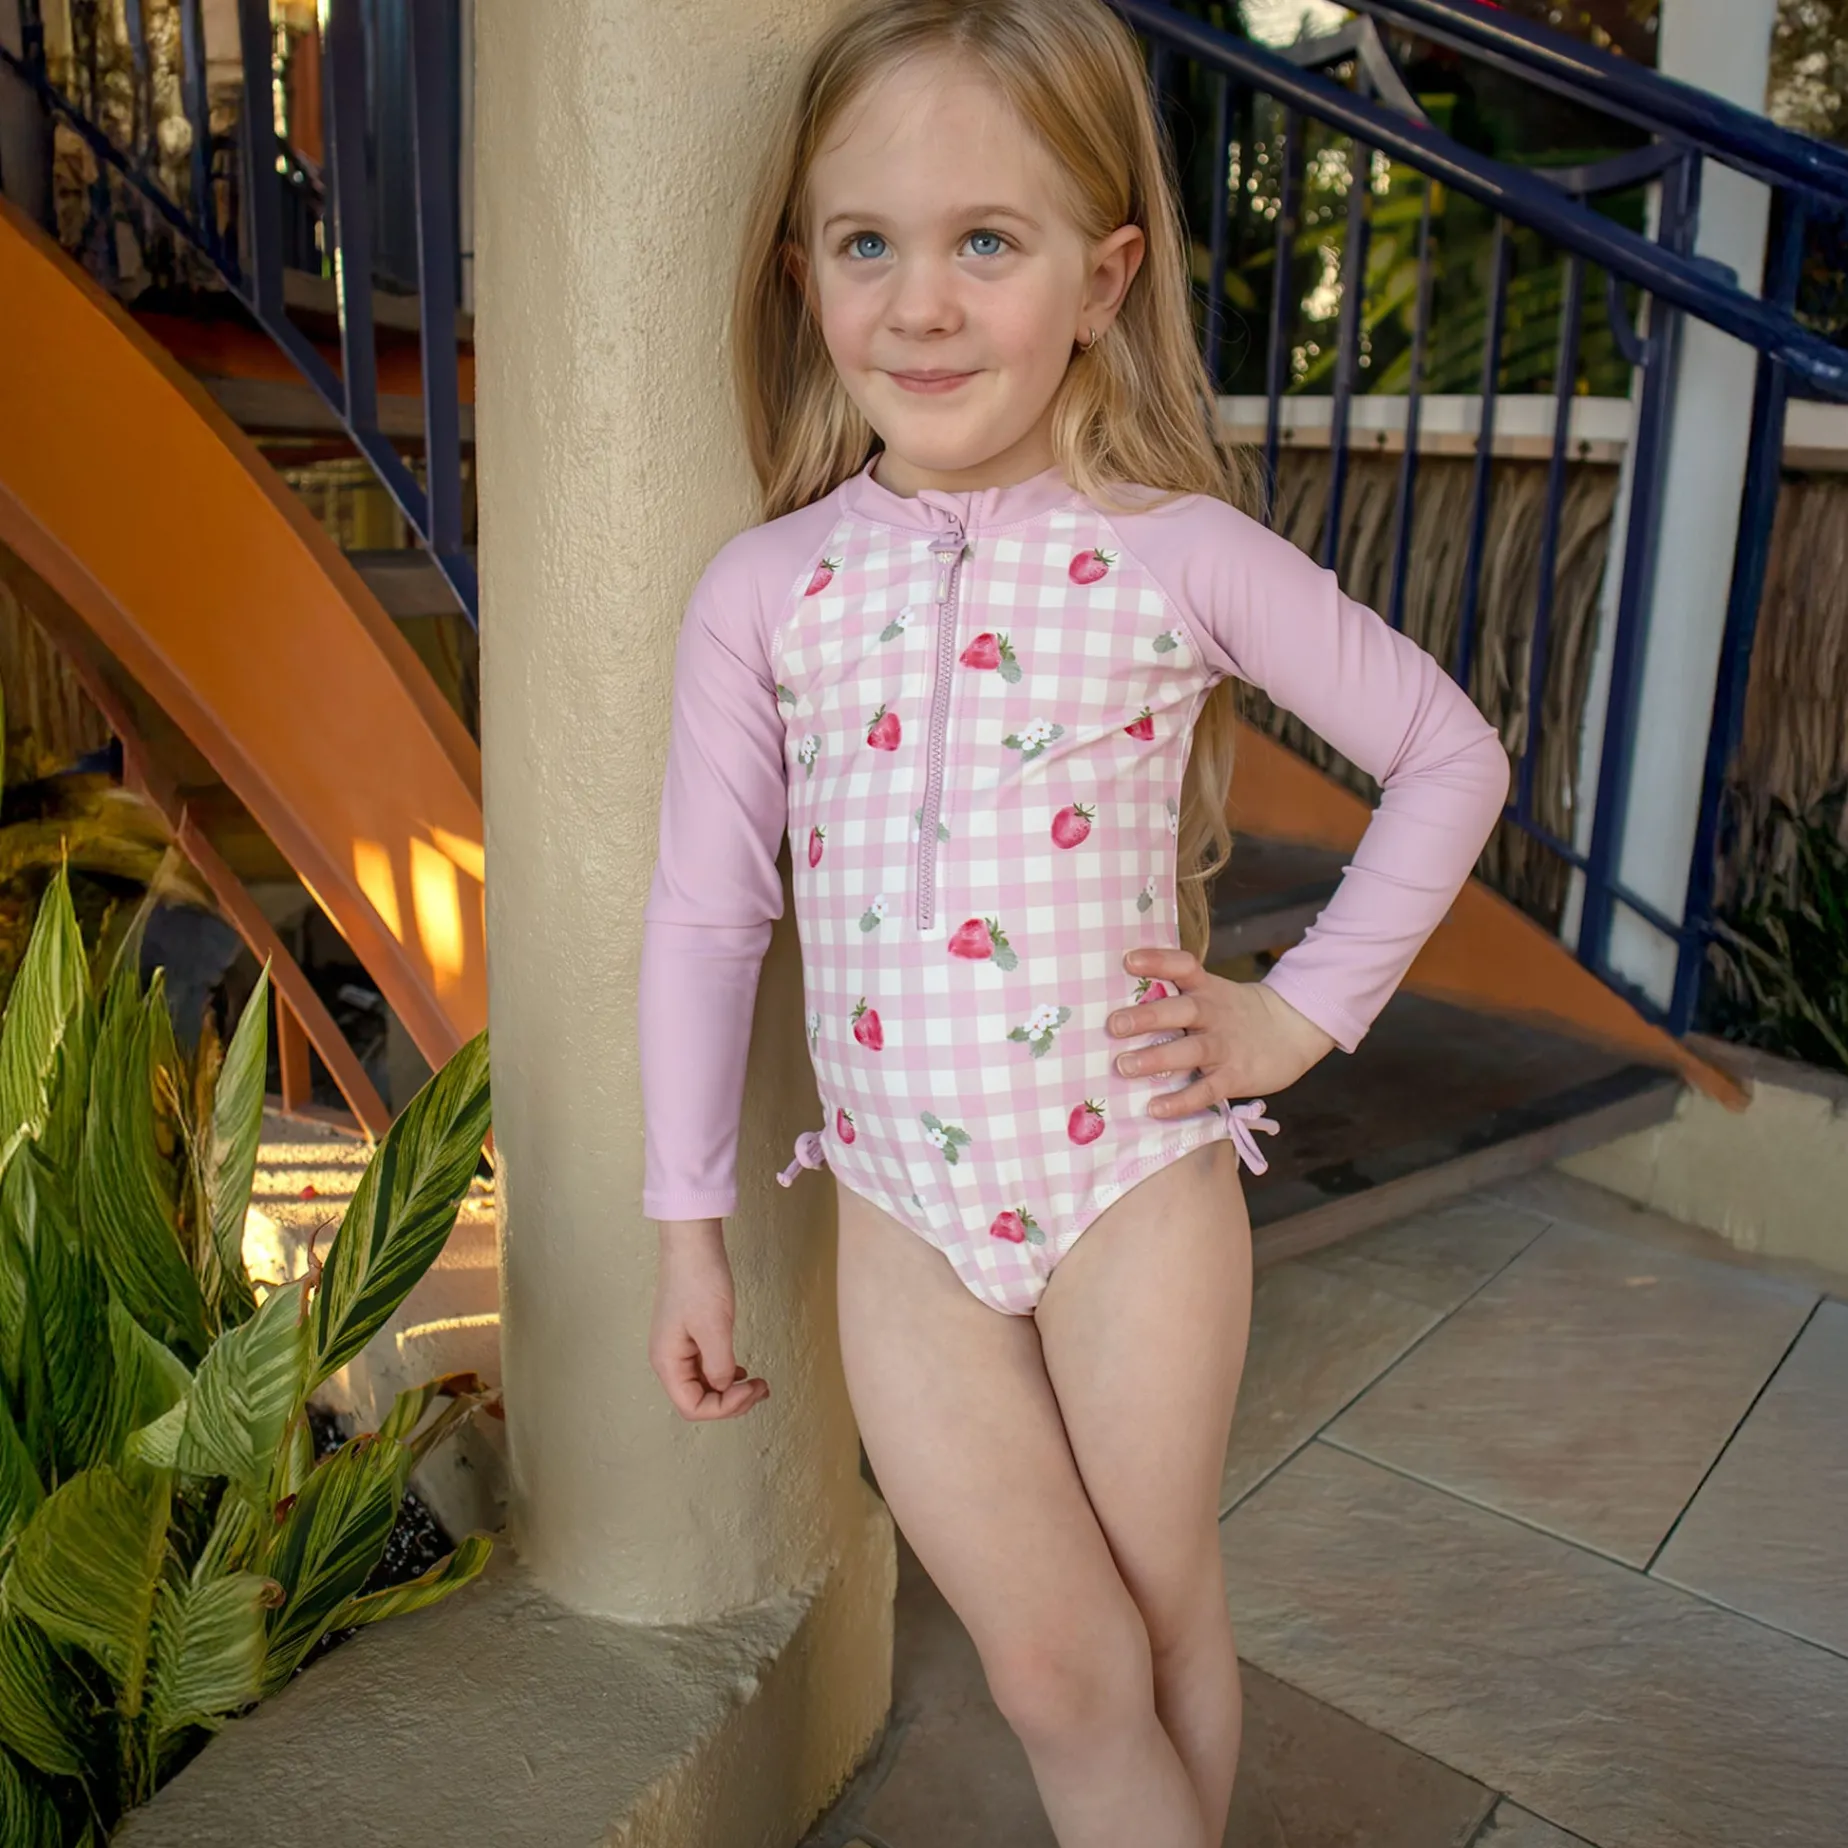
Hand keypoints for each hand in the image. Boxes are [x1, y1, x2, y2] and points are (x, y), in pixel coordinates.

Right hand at [649, 1222, 770, 1420]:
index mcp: (667, 1362)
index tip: (749, 1388)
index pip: (693, 1406)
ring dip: (731, 1391)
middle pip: (698, 1399)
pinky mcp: (690, 1335)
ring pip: (704, 1385)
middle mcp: (669, 1359)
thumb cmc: (698, 1280)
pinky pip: (706, 1368)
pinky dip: (725, 1374)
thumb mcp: (714, 1327)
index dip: (724, 1407)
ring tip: (757, 1384)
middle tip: (760, 1388)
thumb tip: (724, 1387)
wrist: (693, 1244)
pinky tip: (741, 1371)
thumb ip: (719, 1365)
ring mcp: (679, 1347)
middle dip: (731, 1402)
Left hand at [1109, 946, 1336, 1118]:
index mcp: (1206, 989)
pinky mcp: (1235, 1077)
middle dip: (1147, 1017)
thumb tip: (1119, 1005)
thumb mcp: (1213, 994)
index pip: (1183, 967)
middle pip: (1181, 1010)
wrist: (1294, 1030)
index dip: (1158, 961)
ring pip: (1190, 1051)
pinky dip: (1181, 1101)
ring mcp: (1225, 1046)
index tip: (1129, 960)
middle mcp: (1213, 1014)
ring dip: (1156, 1058)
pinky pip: (1206, 1090)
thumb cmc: (1236, 1014)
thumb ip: (1176, 997)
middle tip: (1115, 1024)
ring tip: (1124, 1066)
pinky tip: (1156, 1108)